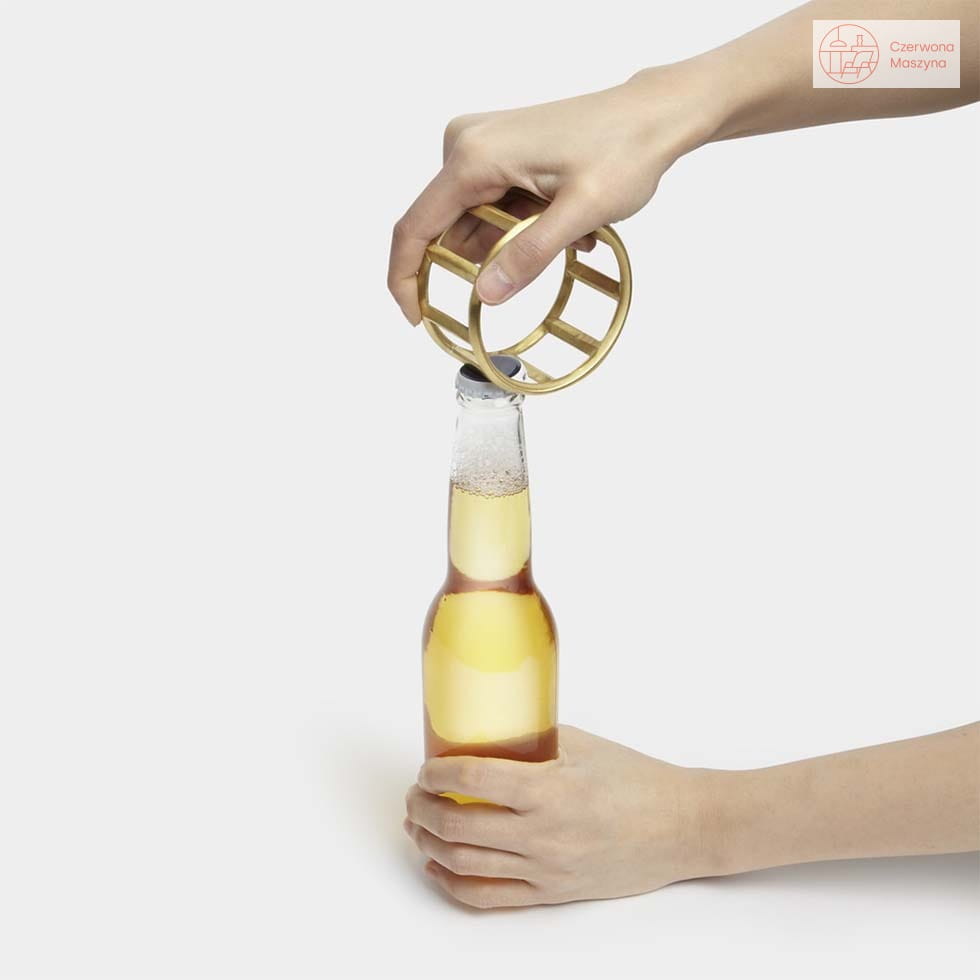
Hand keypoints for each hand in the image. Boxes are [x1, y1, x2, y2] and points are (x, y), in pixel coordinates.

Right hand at [387, 65, 720, 322]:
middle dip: (479, 262)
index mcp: (473, 157)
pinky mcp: (497, 152)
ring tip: (566, 237)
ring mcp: (481, 146)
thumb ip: (528, 255)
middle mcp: (466, 145)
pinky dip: (519, 228)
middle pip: (444, 228)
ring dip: (510, 244)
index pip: (415, 227)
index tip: (414, 318)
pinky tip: (563, 226)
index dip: (405, 278)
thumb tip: (484, 294)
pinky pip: (491, 207)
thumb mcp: (580, 213)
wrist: (655, 115)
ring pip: (473, 222)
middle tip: (528, 273)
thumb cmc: (624, 149)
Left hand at [403, 725, 714, 907]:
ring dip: (429, 843)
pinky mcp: (552, 894)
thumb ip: (535, 739)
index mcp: (550, 788)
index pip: (474, 778)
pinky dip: (452, 883)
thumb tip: (491, 731)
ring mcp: (545, 869)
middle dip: (424, 808)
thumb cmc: (636, 780)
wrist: (680, 827)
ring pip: (464, 863)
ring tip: (419, 825)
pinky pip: (488, 897)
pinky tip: (439, 866)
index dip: (438, 772)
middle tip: (416, 793)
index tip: (427, 766)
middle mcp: (543, 834)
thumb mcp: (583, 744)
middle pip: (458, 824)